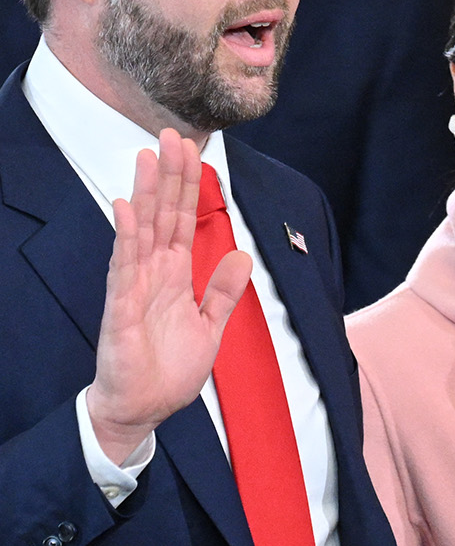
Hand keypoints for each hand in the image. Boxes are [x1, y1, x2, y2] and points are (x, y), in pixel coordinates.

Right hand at [86, 130, 250, 463]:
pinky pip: (124, 268)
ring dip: (145, 194)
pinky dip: (126, 238)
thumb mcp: (209, 327)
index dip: (187, 186)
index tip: (191, 150)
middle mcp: (153, 274)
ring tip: (147, 157)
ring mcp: (135, 288)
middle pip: (163, 216)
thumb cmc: (168, 371)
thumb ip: (223, 292)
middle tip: (170, 134)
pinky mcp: (122, 309)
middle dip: (168, 176)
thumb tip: (242, 256)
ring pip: (141, 231)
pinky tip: (125, 208)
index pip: (182, 221)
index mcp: (175, 275)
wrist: (143, 410)